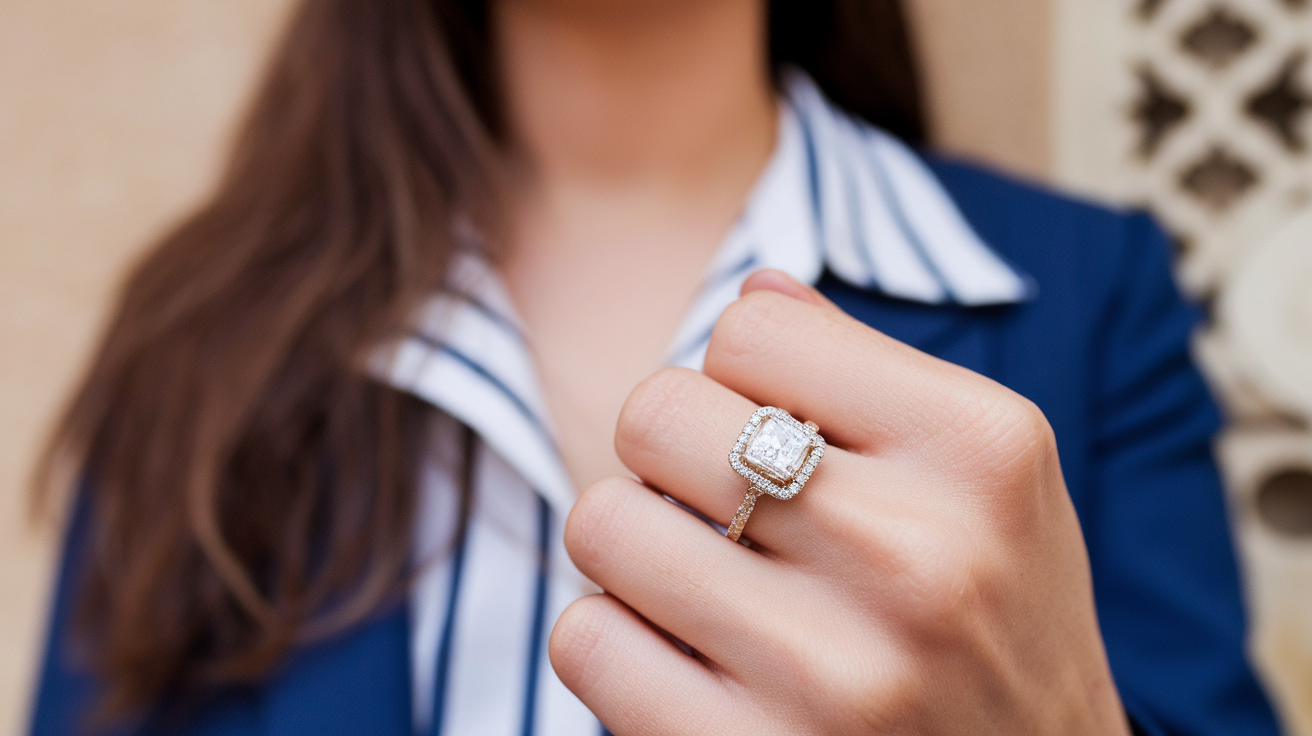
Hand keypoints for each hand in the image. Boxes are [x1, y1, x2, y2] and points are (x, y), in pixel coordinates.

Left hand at [548, 271, 1131, 735]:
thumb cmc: (1000, 613)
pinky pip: (586, 641)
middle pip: (654, 413)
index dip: (743, 378)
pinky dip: (614, 638)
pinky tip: (683, 653)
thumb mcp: (990, 474)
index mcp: (980, 450)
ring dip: (634, 545)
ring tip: (703, 578)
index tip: (777, 428)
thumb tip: (754, 287)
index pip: (748, 330)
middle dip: (669, 449)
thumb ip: (872, 368)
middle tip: (716, 499)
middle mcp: (917, 556)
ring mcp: (833, 673)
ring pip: (603, 524)